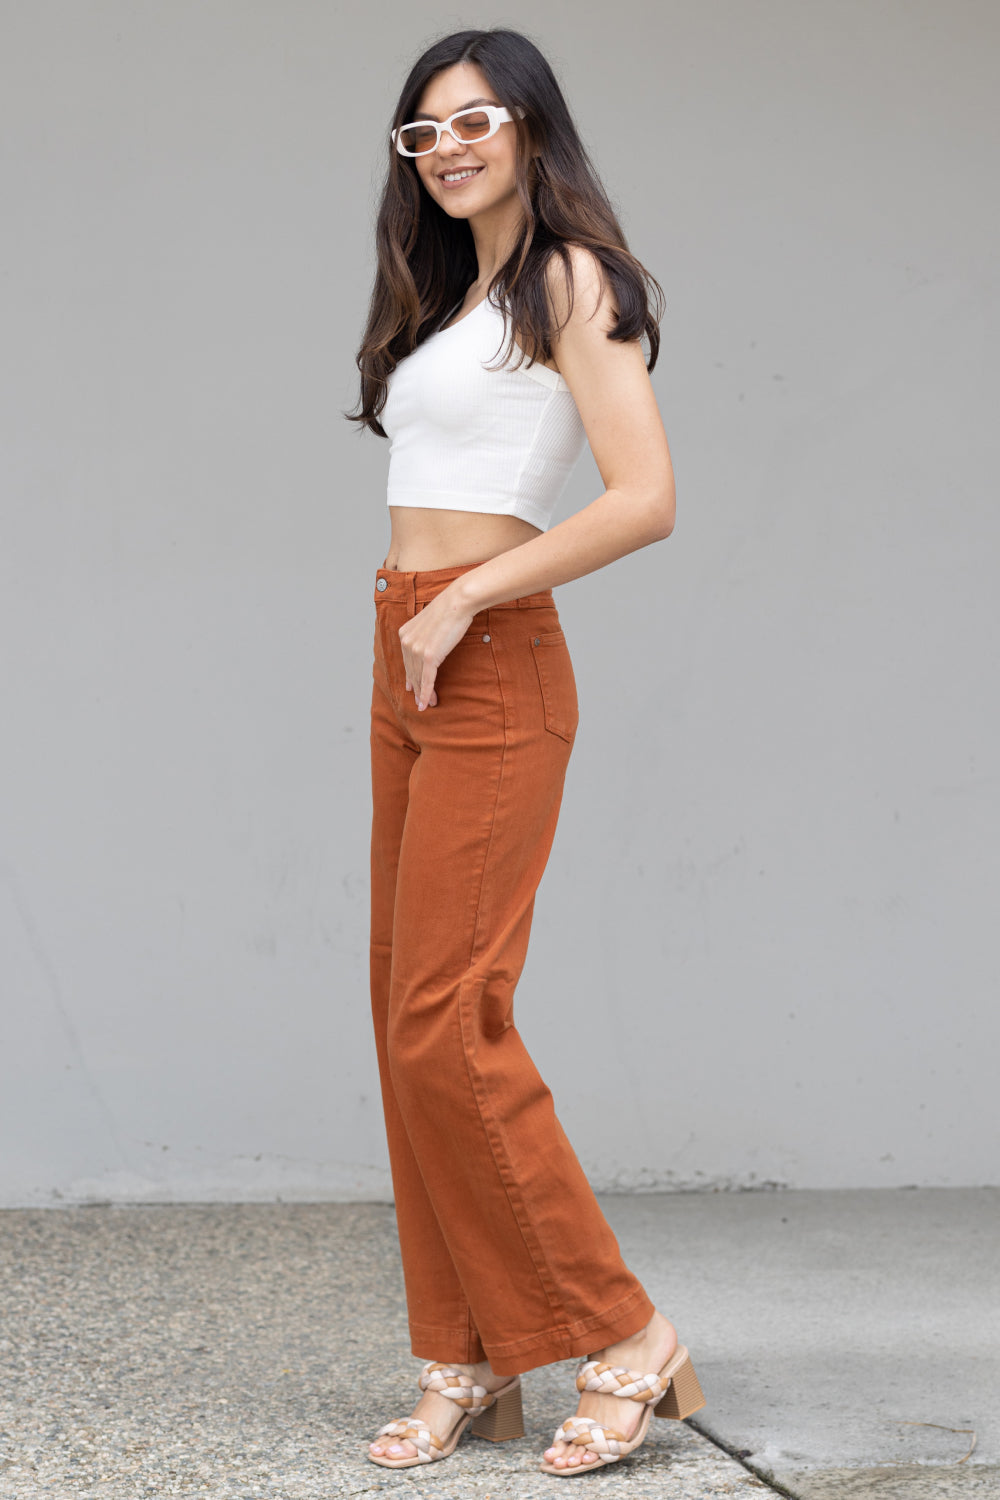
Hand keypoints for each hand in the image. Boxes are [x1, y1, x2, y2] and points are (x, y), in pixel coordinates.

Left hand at [397, 586, 474, 710]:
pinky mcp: (429, 656)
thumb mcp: (429, 623)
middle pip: (412, 672)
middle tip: (421, 702)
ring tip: (428, 705)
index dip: (411, 677)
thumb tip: (428, 647)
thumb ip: (424, 636)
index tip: (411, 688)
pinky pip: (427, 680)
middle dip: (416, 689)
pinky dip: (427, 694)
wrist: (457, 602)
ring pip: (419, 678)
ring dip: (423, 694)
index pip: (407, 661)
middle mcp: (407, 642)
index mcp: (404, 634)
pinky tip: (428, 703)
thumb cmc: (449, 610)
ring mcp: (417, 650)